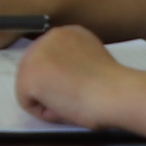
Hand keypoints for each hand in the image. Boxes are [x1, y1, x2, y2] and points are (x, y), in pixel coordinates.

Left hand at [11, 22, 132, 125]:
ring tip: (73, 100)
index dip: (63, 77)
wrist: (116, 93)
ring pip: (30, 86)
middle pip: (36, 70)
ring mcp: (34, 56)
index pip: (50, 58)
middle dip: (51, 87)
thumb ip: (74, 59)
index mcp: (66, 32)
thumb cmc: (113, 84)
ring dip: (49, 99)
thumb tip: (62, 73)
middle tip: (76, 96)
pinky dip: (46, 112)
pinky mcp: (28, 78)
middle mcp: (47, 37)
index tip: (82, 83)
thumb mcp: (92, 58)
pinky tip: (65, 107)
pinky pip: (28, 103)